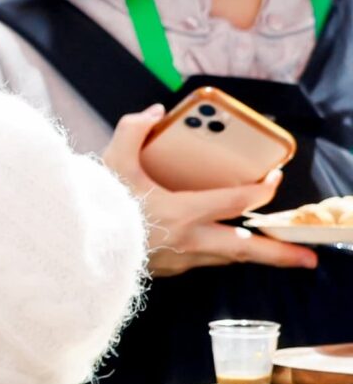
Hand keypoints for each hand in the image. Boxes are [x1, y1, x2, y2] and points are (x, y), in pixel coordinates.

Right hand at [100, 105, 318, 274]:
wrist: (75, 247)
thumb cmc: (95, 206)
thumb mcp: (110, 162)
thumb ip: (132, 131)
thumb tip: (154, 112)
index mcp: (180, 212)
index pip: (234, 202)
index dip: (260, 190)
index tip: (274, 179)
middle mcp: (188, 241)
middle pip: (246, 249)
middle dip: (279, 254)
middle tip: (308, 259)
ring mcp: (179, 261)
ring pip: (226, 258)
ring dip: (248, 253)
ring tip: (270, 251)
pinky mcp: (168, 271)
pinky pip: (202, 262)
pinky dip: (216, 254)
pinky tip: (215, 246)